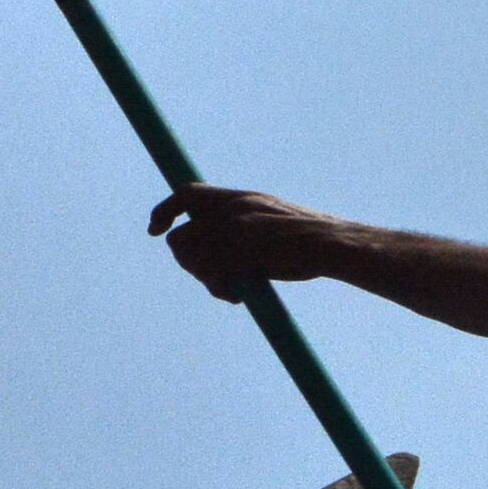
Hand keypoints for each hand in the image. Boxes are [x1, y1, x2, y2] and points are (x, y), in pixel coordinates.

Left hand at [150, 188, 382, 302]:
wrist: (332, 244)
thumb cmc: (310, 242)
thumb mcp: (270, 220)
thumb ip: (241, 226)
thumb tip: (215, 251)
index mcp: (242, 198)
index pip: (187, 193)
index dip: (165, 210)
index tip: (155, 230)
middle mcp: (232, 209)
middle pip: (181, 234)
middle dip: (187, 260)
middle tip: (209, 278)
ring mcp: (233, 230)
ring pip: (189, 255)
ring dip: (203, 276)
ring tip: (229, 288)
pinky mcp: (236, 251)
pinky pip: (206, 273)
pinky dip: (217, 287)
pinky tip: (237, 295)